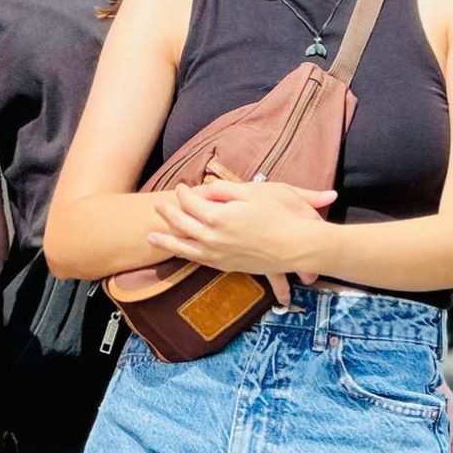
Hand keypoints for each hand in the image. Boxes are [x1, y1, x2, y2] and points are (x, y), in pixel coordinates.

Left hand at [144, 178, 335, 290]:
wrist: (300, 247)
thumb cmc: (282, 215)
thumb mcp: (255, 191)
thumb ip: (226, 190)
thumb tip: (205, 188)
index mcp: (218, 216)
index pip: (191, 201)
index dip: (184, 192)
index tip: (181, 186)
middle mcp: (213, 238)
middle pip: (182, 223)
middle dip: (168, 212)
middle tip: (157, 205)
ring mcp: (219, 255)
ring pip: (184, 247)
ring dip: (166, 241)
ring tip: (151, 237)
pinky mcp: (228, 266)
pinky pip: (199, 260)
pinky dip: (185, 254)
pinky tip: (180, 253)